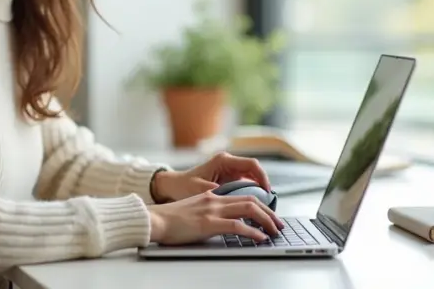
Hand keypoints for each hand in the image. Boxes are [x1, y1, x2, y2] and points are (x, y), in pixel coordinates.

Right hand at [148, 191, 283, 244]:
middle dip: (269, 212)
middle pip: (251, 201)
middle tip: (279, 224)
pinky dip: (252, 231)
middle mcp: (215, 200)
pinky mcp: (208, 223)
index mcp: (212, 197)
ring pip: (248, 209)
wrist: (154, 220)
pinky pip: (237, 226)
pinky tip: (260, 238)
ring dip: (266, 220)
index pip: (243, 196)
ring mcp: (212, 211)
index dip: (260, 205)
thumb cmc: (169, 220)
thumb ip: (209, 213)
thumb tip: (223, 224)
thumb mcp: (193, 211)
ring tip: (275, 231)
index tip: (269, 216)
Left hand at [152, 152, 272, 202]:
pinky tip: (254, 208)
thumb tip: (236, 200)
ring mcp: (229, 171)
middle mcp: (228, 163)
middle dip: (264, 187)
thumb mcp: (201, 190)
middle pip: (254, 172)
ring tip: (265, 208)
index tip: (267, 192)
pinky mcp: (227, 180)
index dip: (263, 178)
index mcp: (223, 161)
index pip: (252, 165)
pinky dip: (251, 195)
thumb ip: (219, 193)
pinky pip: (245, 185)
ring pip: (251, 179)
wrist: (171, 187)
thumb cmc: (183, 186)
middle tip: (270, 204)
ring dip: (259, 192)